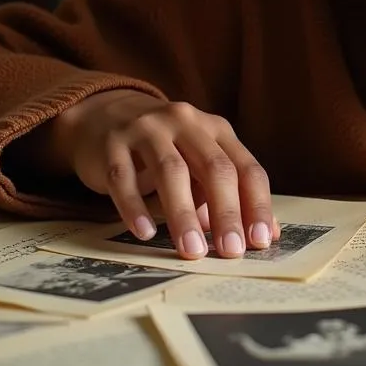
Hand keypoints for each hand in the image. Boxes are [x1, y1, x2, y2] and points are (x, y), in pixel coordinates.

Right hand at [49, 89, 278, 259]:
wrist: (104, 114)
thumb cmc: (163, 148)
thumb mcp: (197, 163)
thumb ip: (224, 194)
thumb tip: (256, 235)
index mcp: (216, 129)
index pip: (246, 168)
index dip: (257, 204)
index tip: (261, 240)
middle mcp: (186, 123)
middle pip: (214, 168)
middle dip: (226, 212)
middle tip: (231, 251)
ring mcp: (148, 130)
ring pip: (171, 172)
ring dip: (184, 214)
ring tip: (192, 249)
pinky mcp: (111, 144)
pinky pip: (123, 177)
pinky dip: (135, 207)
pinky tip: (145, 233)